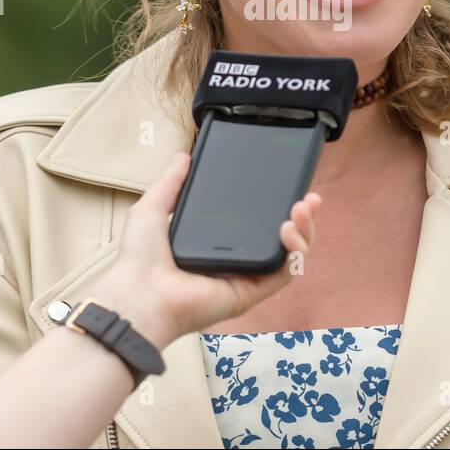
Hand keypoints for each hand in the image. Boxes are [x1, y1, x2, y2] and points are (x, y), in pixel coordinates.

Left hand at [89, 152, 318, 346]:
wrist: (139, 292)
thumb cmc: (140, 258)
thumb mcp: (153, 208)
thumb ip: (171, 182)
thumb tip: (183, 156)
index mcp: (215, 242)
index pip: (255, 222)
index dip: (276, 204)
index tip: (289, 185)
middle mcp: (233, 260)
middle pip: (281, 239)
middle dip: (302, 218)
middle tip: (309, 198)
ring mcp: (244, 277)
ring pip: (288, 255)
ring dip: (304, 231)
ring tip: (302, 209)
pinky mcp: (250, 293)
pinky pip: (284, 274)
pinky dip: (294, 253)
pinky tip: (288, 230)